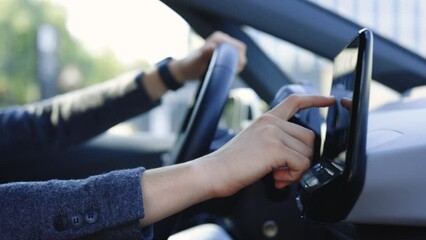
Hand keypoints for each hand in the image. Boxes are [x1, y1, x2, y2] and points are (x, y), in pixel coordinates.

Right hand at [140, 94, 334, 226]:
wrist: (213, 171)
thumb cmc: (231, 163)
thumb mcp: (255, 144)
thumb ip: (276, 143)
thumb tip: (297, 156)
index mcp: (266, 119)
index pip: (294, 101)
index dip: (315, 100)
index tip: (329, 100)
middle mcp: (271, 122)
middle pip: (310, 137)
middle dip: (303, 159)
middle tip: (285, 172)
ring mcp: (273, 133)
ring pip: (308, 153)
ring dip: (297, 170)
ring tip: (278, 176)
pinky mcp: (275, 147)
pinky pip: (301, 164)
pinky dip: (293, 176)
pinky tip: (276, 178)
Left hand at [169, 31, 246, 82]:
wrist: (185, 71)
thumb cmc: (190, 66)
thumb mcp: (197, 61)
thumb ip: (205, 54)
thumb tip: (213, 48)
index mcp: (219, 38)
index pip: (239, 47)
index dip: (240, 59)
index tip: (233, 70)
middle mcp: (223, 41)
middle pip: (241, 53)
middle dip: (238, 64)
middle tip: (228, 74)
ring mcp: (224, 48)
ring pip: (239, 58)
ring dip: (236, 67)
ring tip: (226, 75)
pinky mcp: (224, 56)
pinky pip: (235, 62)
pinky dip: (233, 68)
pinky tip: (226, 74)